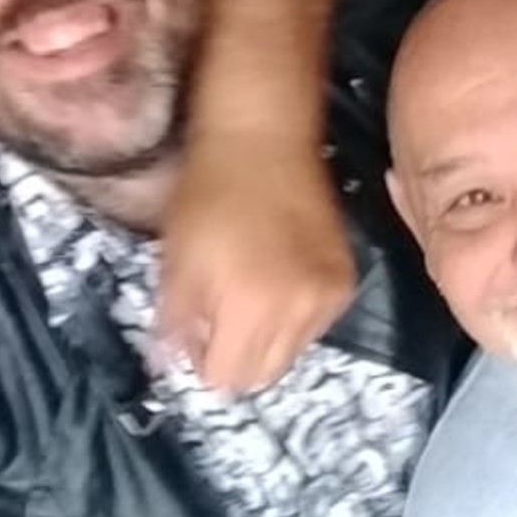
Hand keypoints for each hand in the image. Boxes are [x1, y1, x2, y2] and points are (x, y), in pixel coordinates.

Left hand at [159, 130, 356, 391]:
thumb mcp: (175, 259)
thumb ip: (174, 322)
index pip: (226, 378)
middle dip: (235, 355)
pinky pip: (316, 324)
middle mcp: (299, 312)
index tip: (196, 331)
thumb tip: (170, 365)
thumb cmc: (208, 193)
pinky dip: (295, 315)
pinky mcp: (346, 279)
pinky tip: (279, 277)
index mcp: (251, 309)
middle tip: (219, 314)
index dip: (203, 359)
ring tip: (250, 291)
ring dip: (267, 337)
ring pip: (292, 352)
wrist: (263, 137)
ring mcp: (329, 297)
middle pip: (263, 374)